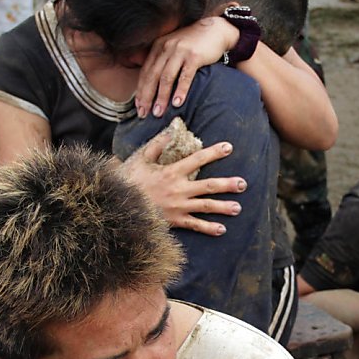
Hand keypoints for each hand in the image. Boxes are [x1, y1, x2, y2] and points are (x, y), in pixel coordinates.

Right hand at [120, 132, 246, 235]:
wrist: (115, 206)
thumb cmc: (128, 179)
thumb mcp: (141, 158)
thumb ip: (158, 144)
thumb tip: (172, 129)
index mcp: (171, 172)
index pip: (197, 159)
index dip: (214, 153)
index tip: (229, 147)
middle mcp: (178, 190)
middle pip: (208, 186)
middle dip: (227, 185)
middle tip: (243, 184)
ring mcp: (177, 207)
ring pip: (205, 207)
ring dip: (223, 208)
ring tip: (238, 208)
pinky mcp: (174, 221)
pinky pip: (194, 226)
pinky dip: (208, 228)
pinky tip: (222, 229)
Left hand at [134, 17, 238, 118]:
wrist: (216, 30)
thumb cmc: (194, 43)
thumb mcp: (173, 47)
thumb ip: (162, 60)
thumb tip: (152, 84)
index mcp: (158, 47)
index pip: (145, 72)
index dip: (140, 91)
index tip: (139, 107)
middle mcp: (166, 48)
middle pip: (152, 76)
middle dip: (147, 97)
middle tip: (144, 114)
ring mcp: (180, 51)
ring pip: (166, 78)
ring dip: (161, 97)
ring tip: (158, 112)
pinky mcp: (194, 56)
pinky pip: (185, 76)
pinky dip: (180, 91)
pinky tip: (177, 103)